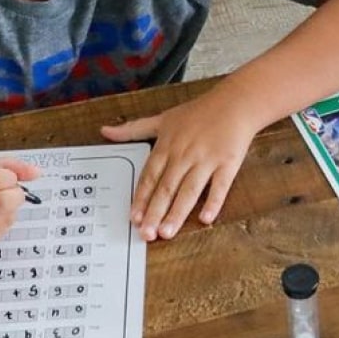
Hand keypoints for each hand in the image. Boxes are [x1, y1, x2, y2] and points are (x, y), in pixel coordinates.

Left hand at [101, 89, 259, 240]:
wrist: (234, 103)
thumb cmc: (199, 113)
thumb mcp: (162, 118)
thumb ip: (133, 129)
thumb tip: (104, 131)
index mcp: (167, 145)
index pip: (149, 176)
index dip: (141, 198)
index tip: (133, 218)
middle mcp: (184, 154)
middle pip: (166, 187)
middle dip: (155, 212)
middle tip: (146, 233)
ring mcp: (206, 160)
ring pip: (189, 190)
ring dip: (178, 212)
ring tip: (167, 232)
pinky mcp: (228, 164)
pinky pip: (220, 186)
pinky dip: (213, 202)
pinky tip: (205, 218)